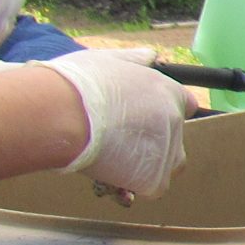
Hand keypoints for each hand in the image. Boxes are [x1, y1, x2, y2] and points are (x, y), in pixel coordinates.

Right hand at [37, 51, 189, 198]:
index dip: (163, 115)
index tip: (142, 122)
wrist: (59, 112)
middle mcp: (174, 120)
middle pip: (174, 139)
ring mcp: (167, 150)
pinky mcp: (154, 177)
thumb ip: (134, 60)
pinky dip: (133, 186)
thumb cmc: (75, 84)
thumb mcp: (107, 60)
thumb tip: (151, 56)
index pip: (185, 106)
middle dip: (150, 144)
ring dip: (145, 167)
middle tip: (118, 144)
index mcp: (167, 91)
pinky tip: (109, 176)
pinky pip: (151, 187)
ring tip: (111, 161)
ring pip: (166, 166)